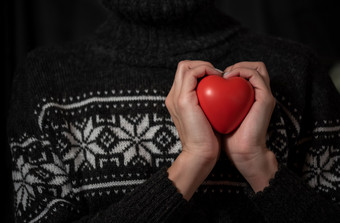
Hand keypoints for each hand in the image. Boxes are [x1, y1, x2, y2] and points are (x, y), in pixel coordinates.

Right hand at [166, 60, 221, 199]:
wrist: (200, 155)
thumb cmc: (208, 139)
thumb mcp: (206, 118)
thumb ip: (207, 105)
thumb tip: (220, 96)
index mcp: (177, 101)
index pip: (185, 75)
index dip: (201, 71)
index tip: (218, 79)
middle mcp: (173, 96)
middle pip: (183, 67)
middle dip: (202, 65)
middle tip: (218, 75)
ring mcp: (176, 97)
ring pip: (186, 66)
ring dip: (204, 66)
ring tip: (218, 75)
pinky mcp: (183, 99)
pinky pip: (192, 73)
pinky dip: (205, 70)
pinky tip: (218, 78)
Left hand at [223, 61, 277, 191]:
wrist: (241, 153)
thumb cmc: (224, 137)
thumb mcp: (214, 115)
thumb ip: (211, 102)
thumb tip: (195, 89)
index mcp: (249, 98)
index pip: (245, 73)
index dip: (230, 70)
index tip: (213, 78)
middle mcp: (258, 95)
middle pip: (253, 67)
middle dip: (235, 65)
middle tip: (218, 74)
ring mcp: (264, 95)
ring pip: (257, 67)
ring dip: (238, 66)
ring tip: (224, 74)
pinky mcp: (266, 98)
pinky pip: (256, 75)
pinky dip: (242, 71)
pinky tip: (228, 77)